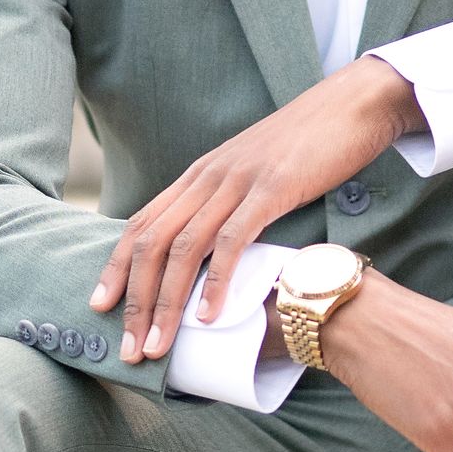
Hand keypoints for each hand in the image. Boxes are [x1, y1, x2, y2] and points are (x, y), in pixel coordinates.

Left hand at [90, 56, 423, 365]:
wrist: (352, 104)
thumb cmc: (310, 144)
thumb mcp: (255, 172)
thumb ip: (230, 201)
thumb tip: (218, 246)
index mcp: (200, 174)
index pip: (142, 223)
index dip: (117, 267)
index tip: (100, 306)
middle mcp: (207, 177)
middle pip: (152, 242)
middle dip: (135, 300)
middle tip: (127, 348)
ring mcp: (237, 181)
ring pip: (184, 247)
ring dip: (165, 302)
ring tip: (158, 345)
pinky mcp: (271, 188)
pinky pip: (232, 240)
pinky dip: (215, 281)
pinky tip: (209, 316)